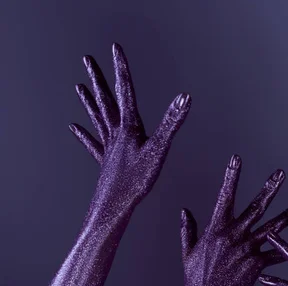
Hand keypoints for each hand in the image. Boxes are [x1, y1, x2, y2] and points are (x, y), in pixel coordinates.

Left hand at [69, 43, 190, 210]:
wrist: (114, 205)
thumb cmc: (136, 180)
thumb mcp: (159, 149)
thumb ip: (172, 122)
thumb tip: (185, 98)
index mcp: (128, 126)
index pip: (126, 90)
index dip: (122, 68)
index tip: (115, 49)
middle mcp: (115, 133)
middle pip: (105, 100)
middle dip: (99, 79)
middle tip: (88, 60)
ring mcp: (108, 146)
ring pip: (97, 118)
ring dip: (90, 101)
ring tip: (80, 87)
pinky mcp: (105, 160)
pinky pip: (92, 143)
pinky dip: (83, 133)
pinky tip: (74, 127)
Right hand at [180, 155, 287, 285]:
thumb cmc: (194, 281)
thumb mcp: (188, 252)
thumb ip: (188, 229)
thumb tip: (184, 211)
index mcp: (216, 229)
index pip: (225, 196)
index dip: (232, 176)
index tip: (237, 158)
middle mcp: (234, 235)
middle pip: (256, 207)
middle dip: (270, 188)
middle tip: (281, 174)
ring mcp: (247, 249)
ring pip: (273, 228)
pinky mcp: (257, 265)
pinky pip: (277, 255)